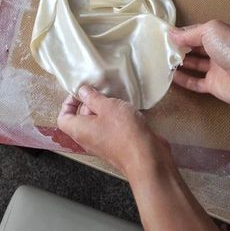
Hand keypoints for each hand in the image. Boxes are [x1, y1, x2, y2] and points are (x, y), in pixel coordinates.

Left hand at [58, 86, 216, 230]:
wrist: (147, 158)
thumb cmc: (124, 132)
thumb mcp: (107, 107)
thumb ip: (93, 97)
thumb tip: (82, 91)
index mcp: (79, 130)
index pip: (63, 118)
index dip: (68, 103)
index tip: (81, 92)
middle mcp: (88, 138)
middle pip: (81, 118)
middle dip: (90, 102)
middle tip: (103, 90)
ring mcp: (103, 143)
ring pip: (98, 122)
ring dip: (105, 109)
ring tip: (116, 98)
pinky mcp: (116, 144)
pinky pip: (110, 128)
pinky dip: (115, 117)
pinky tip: (127, 109)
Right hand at [169, 20, 229, 104]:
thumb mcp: (210, 31)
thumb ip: (190, 32)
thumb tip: (172, 33)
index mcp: (219, 35)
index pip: (196, 32)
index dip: (181, 33)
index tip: (165, 35)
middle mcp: (218, 51)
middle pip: (194, 48)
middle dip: (179, 48)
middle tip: (161, 48)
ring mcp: (216, 69)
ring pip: (194, 65)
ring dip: (179, 63)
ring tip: (163, 61)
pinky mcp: (214, 86)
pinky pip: (195, 83)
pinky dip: (183, 81)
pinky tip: (172, 77)